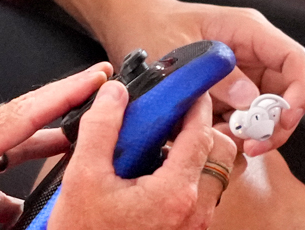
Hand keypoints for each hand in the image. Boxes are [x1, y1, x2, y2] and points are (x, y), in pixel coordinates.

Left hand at [0, 63, 110, 227]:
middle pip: (24, 118)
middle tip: (96, 92)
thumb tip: (28, 223)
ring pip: (10, 149)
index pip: (28, 111)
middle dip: (62, 106)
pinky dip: (11, 193)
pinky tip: (19, 215)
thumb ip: (0, 220)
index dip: (67, 93)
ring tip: (71, 155)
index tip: (97, 76)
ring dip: (41, 151)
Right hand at [53, 82, 236, 229]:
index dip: (196, 105)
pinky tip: (156, 173)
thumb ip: (102, 127)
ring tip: (162, 146)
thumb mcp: (83, 176)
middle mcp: (194, 211)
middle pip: (221, 154)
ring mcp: (194, 226)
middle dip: (202, 129)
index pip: (201, 134)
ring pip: (216, 176)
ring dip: (197, 155)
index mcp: (174, 192)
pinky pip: (204, 196)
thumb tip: (115, 93)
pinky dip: (190, 177)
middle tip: (174, 118)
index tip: (188, 88)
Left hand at [96, 0, 304, 155]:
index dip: (298, 94)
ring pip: (266, 110)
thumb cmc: (152, 26)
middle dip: (274, 124)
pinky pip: (243, 117)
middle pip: (286, 92)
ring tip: (222, 140)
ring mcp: (242, 71)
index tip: (280, 122)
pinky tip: (211, 136)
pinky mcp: (228, 90)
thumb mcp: (181, 52)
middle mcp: (252, 51)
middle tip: (250, 145)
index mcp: (248, 31)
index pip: (295, 61)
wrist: (130, 22)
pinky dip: (233, 132)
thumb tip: (250, 100)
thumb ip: (218, 77)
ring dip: (251, 132)